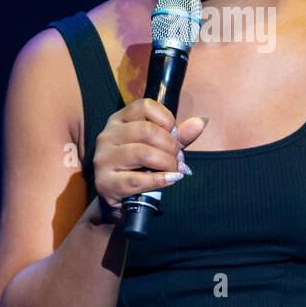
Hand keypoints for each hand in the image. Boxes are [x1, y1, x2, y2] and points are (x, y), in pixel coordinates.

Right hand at [92, 98, 208, 221]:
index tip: (174, 135)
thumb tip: (201, 121)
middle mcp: (108, 135)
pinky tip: (171, 179)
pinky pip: (138, 179)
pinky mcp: (105, 182)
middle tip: (178, 159)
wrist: (117, 200)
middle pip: (147, 131)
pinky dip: (160, 180)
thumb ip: (178, 135)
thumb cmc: (139, 167)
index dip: (166, 119)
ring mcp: (104, 159)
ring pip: (143, 153)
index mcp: (119, 120)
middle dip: (171, 146)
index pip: (145, 106)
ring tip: (174, 170)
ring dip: (167, 163)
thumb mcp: (158, 147)